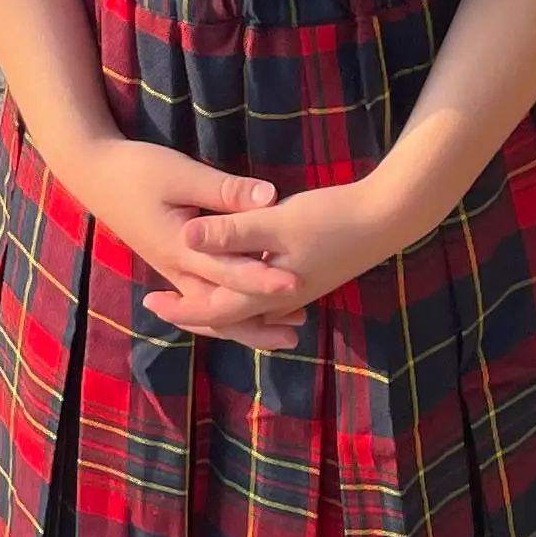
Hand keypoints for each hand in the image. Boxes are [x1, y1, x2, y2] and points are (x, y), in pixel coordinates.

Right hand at [93, 143, 303, 347]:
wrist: (95, 176)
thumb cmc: (137, 170)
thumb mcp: (181, 174)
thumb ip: (225, 190)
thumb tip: (269, 198)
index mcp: (180, 248)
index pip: (229, 272)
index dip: (263, 280)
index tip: (296, 283)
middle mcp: (177, 269)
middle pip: (222, 308)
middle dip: (261, 319)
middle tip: (300, 326)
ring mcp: (174, 272)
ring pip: (212, 312)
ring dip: (247, 324)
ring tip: (286, 333)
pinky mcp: (174, 267)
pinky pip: (205, 300)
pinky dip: (229, 313)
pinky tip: (254, 313)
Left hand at [176, 178, 389, 319]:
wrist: (386, 219)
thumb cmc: (331, 218)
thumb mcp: (275, 221)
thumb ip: (230, 231)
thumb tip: (186, 236)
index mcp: (265, 294)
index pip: (211, 312)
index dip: (179, 309)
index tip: (149, 300)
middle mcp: (277, 302)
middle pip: (226, 318)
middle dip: (192, 311)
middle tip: (159, 300)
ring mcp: (294, 292)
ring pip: (244, 309)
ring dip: (216, 304)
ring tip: (190, 291)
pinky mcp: (305, 277)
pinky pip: (261, 297)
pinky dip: (239, 294)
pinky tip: (234, 278)